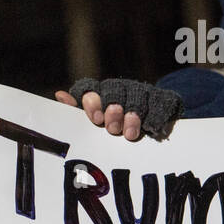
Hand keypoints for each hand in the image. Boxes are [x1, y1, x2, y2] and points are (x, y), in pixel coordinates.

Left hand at [55, 77, 182, 140]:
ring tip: (130, 134)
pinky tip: (151, 129)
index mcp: (99, 94)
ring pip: (136, 97)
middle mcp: (120, 89)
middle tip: (112, 129)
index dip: (91, 102)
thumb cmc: (117, 129)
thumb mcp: (95, 124)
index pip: (88, 89)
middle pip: (113, 91)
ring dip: (133, 117)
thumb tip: (60, 95)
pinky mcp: (163, 98)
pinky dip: (155, 117)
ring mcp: (142, 92)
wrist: (155, 127)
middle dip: (112, 110)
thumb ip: (77, 112)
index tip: (96, 119)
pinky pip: (159, 103)